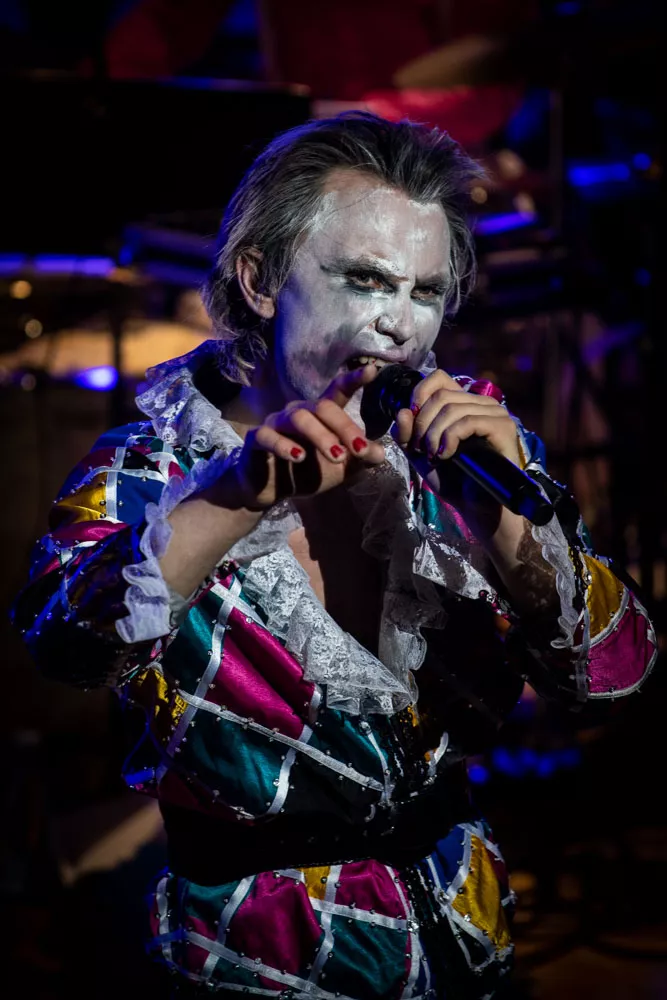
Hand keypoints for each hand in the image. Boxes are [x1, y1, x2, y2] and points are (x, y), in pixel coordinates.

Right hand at [219, 366, 385, 509]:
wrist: (268, 490)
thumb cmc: (305, 473)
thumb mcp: (340, 469)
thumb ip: (360, 459)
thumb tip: (381, 452)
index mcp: (319, 416)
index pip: (337, 391)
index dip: (353, 379)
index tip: (373, 371)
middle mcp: (297, 413)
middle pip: (322, 407)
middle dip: (345, 427)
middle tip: (360, 450)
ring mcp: (275, 423)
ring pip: (299, 418)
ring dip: (321, 436)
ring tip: (338, 457)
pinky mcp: (256, 440)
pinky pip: (268, 436)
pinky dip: (284, 445)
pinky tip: (299, 457)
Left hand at [391, 368, 521, 535]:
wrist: (476, 507)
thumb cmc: (453, 480)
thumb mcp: (420, 454)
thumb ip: (407, 433)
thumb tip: (403, 411)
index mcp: (463, 403)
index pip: (439, 377)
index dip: (419, 394)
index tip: (411, 423)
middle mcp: (481, 402)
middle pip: (441, 395)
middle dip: (422, 424)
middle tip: (423, 449)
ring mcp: (495, 413)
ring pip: (452, 408)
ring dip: (434, 434)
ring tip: (434, 456)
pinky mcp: (502, 427)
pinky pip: (468, 421)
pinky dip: (450, 438)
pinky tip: (446, 455)